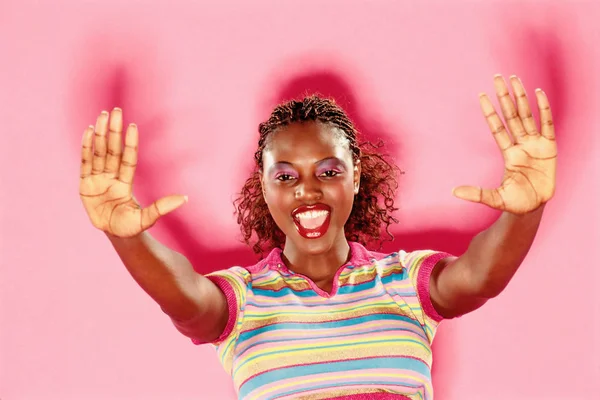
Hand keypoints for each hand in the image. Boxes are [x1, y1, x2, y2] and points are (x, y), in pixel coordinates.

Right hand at [79, 108, 186, 236]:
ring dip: (100, 134)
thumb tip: (185, 198)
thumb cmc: (131, 227)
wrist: (114, 236)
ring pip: (99, 153)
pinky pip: (85, 163)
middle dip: (115, 131)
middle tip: (116, 110)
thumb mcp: (147, 219)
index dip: (130, 143)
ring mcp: (98, 180)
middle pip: (113, 150)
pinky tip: (88, 131)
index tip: (133, 125)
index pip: (128, 159)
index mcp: (126, 183)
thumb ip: (162, 207)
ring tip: (103, 116)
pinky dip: (86, 148)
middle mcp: (112, 177)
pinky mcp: (85, 185)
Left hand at [453, 75, 556, 213]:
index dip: (490, 112)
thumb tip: (453, 192)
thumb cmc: (515, 202)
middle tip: (497, 77)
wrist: (536, 208)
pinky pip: (547, 124)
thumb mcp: (494, 199)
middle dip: (504, 97)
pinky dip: (543, 109)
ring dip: (521, 97)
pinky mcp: (550, 147)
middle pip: (511, 115)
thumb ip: (476, 194)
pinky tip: (538, 93)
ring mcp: (535, 145)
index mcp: (508, 154)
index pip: (497, 128)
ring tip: (514, 79)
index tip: (481, 95)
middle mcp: (520, 145)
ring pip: (527, 115)